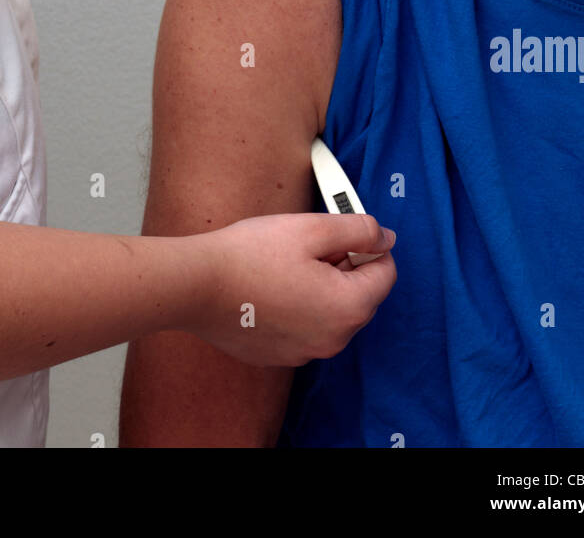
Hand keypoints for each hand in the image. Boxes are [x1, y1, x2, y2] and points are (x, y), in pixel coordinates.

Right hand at [182, 213, 396, 365]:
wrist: (197, 285)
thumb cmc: (252, 254)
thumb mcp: (312, 228)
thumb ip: (358, 230)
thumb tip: (385, 237)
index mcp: (348, 308)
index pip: (385, 273)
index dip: (368, 246)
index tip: (339, 233)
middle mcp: (333, 340)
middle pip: (360, 296)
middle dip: (345, 267)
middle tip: (309, 245)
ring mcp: (305, 353)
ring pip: (331, 313)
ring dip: (322, 288)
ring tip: (287, 264)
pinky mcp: (279, 355)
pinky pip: (305, 328)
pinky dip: (298, 307)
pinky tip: (270, 287)